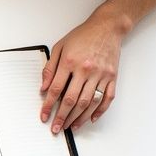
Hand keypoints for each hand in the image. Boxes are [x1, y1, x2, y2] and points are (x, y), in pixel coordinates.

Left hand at [40, 15, 121, 132]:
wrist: (107, 27)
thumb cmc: (82, 36)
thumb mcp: (60, 47)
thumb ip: (50, 68)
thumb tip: (43, 88)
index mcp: (70, 63)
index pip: (55, 90)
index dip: (48, 105)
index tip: (44, 116)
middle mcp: (86, 70)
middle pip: (72, 100)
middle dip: (62, 117)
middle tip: (56, 128)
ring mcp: (101, 75)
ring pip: (89, 102)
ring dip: (79, 117)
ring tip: (71, 126)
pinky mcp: (113, 77)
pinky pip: (107, 98)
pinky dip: (99, 110)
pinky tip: (91, 118)